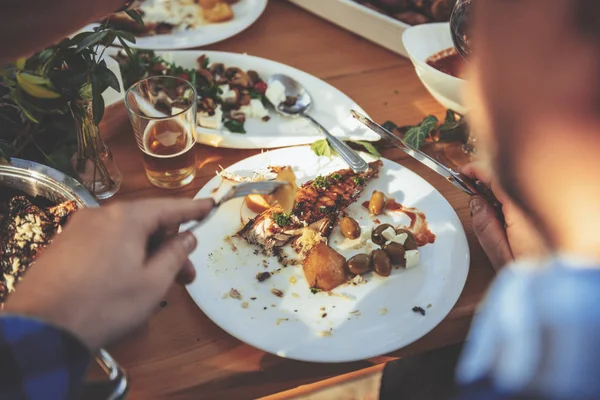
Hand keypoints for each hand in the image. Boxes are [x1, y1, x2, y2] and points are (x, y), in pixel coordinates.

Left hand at [3, 198, 213, 349]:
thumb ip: (176, 254)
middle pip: (146, 222)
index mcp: (126, 217)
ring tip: (158, 284)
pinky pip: (104, 242)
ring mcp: (78, 228)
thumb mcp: (153, 282)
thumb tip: (187, 236)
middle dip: (169, 246)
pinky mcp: (63, 245)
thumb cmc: (107, 304)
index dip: (193, 209)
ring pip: (125, 234)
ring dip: (147, 254)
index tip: (211, 205)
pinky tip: (128, 281)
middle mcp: (100, 214)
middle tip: (186, 276)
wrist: (44, 327)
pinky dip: (123, 255)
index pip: (169, 207)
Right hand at [461, 163, 546, 269]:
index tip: (463, 173)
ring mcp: (545, 208)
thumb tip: (475, 202)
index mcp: (523, 210)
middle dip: (488, 183)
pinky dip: (513, 201)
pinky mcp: (551, 214)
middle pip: (508, 180)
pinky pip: (527, 198)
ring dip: (501, 193)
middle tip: (472, 193)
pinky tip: (507, 218)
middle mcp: (537, 205)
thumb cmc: (536, 275)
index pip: (497, 176)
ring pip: (517, 189)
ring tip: (489, 211)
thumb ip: (484, 224)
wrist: (564, 287)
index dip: (477, 170)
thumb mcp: (499, 252)